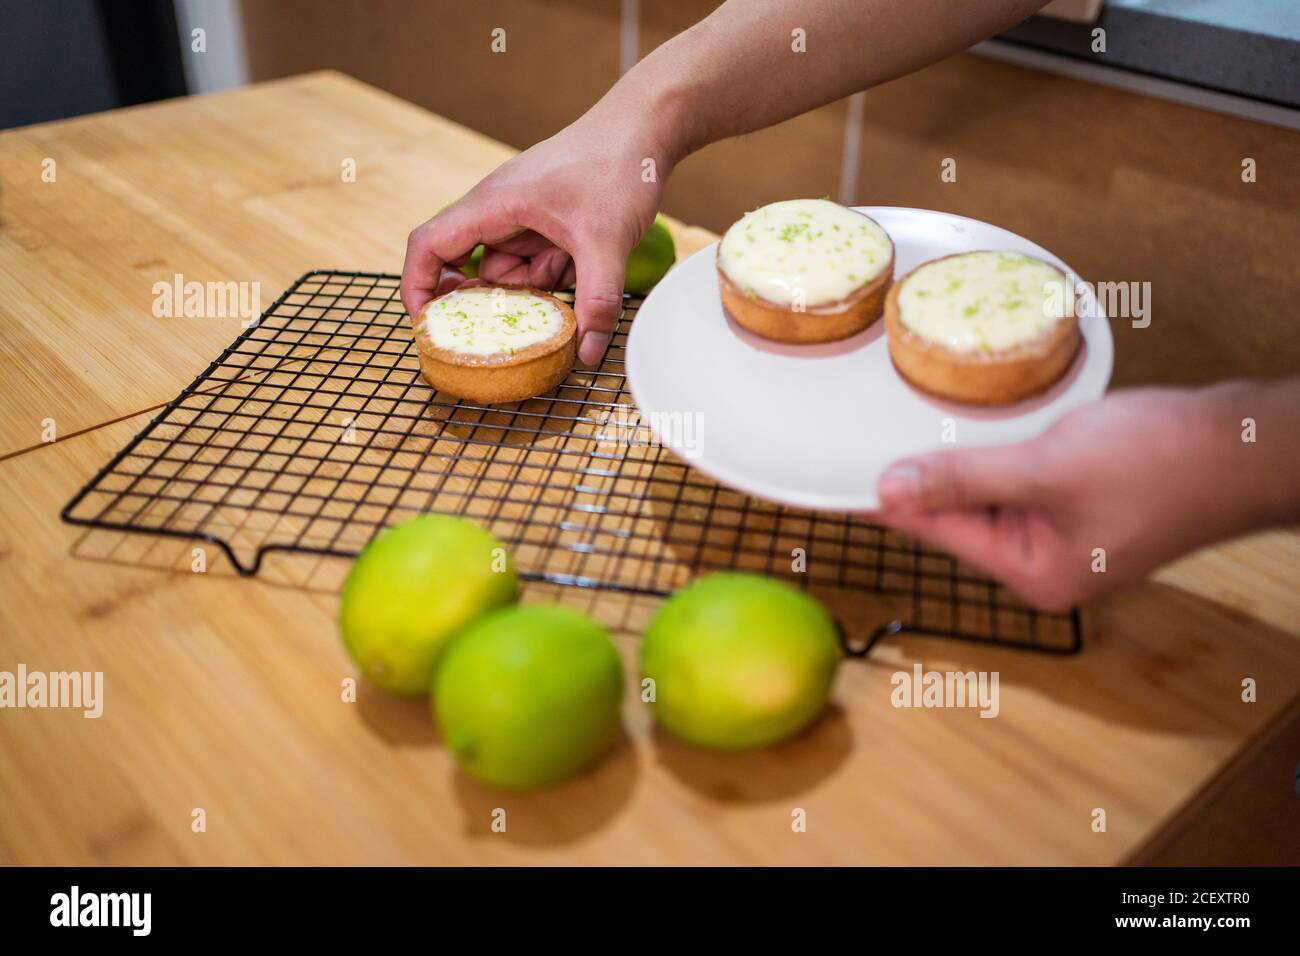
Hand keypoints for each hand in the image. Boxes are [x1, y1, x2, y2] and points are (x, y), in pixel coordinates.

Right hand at [401, 112, 666, 363]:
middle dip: (499, 296)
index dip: (418, 286)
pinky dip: (555, 269)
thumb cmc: (615, 168)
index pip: (429, 245)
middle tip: (524, 317)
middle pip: (475, 267)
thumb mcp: (606, 243)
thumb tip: (588, 354)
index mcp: (492, 205)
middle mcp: (499, 209)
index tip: (428, 324)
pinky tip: (583, 260)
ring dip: (537, 283)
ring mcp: (522, 214)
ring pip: (511, 268)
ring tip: (573, 268)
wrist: (645, 128)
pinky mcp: (545, 219)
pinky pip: (536, 258)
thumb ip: (597, 303)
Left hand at [873, 385, 1277, 610]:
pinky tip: (966, 429)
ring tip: (900, 428)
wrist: (1249, 444)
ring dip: (954, 463)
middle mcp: (1041, 563)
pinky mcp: (1078, 503)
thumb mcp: (1049, 469)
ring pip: (984, 496)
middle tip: (860, 438)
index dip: (884, 498)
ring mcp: (1062, 535)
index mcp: (1032, 572)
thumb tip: (891, 487)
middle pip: (956, 517)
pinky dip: (991, 456)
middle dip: (918, 477)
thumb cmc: (1164, 461)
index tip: (832, 481)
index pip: (936, 530)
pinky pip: (1015, 482)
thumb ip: (965, 479)